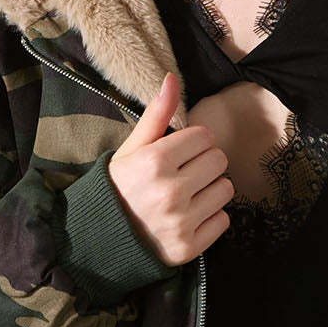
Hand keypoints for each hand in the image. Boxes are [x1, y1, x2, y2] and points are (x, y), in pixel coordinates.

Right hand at [107, 71, 233, 264]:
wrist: (101, 238)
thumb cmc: (121, 186)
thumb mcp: (133, 149)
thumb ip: (156, 115)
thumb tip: (172, 80)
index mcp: (154, 162)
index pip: (205, 137)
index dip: (194, 142)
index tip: (180, 153)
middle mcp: (170, 192)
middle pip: (219, 161)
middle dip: (204, 163)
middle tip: (185, 173)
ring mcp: (181, 222)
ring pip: (226, 189)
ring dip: (210, 189)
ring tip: (188, 194)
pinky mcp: (189, 247)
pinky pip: (224, 220)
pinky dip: (210, 217)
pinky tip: (189, 215)